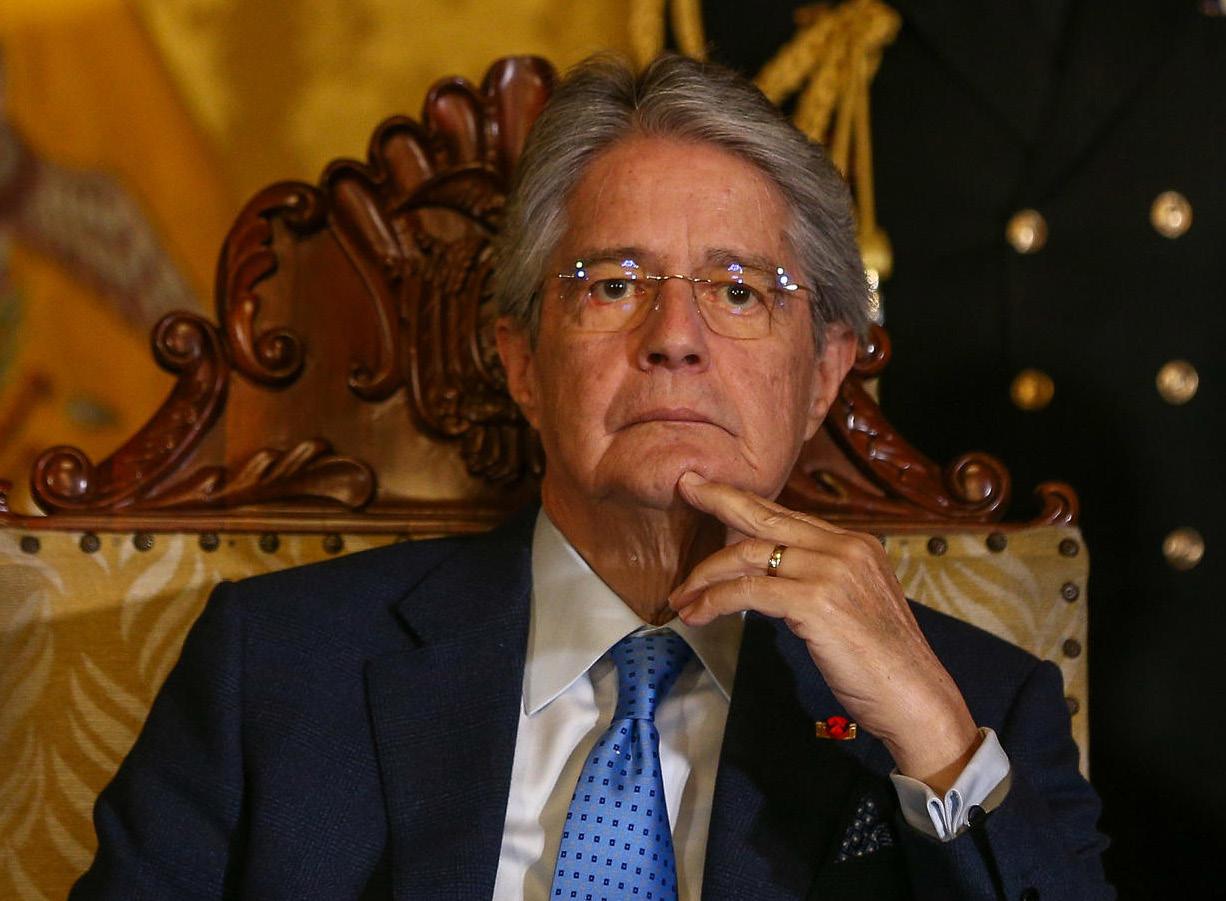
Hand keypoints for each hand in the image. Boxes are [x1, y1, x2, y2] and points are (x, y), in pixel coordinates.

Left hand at [669, 472, 980, 791]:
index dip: (745, 502)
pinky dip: (715, 601)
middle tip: (685, 486)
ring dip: (705, 576)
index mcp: (856, 544)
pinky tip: (698, 614)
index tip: (711, 488)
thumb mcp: (853, 605)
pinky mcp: (815, 601)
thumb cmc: (883, 663)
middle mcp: (845, 548)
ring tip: (682, 596)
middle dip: (719, 499)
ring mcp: (831, 571)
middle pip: (765, 516)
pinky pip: (748, 591)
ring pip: (748, 556)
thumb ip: (818, 579)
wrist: (916, 698)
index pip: (787, 515)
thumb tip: (769, 574)